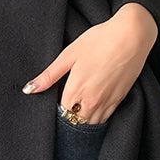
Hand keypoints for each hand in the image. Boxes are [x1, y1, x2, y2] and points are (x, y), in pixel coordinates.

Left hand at [22, 3, 157, 123]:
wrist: (131, 35)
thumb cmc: (99, 40)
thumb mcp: (69, 54)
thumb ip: (49, 75)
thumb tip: (28, 89)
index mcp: (75, 90)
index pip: (61, 113)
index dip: (57, 109)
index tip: (56, 102)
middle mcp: (91, 101)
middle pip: (75, 122)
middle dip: (69, 119)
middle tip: (67, 108)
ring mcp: (107, 102)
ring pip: (90, 124)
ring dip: (82, 121)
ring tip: (78, 110)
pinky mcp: (119, 100)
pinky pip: (105, 119)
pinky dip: (96, 118)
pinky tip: (92, 110)